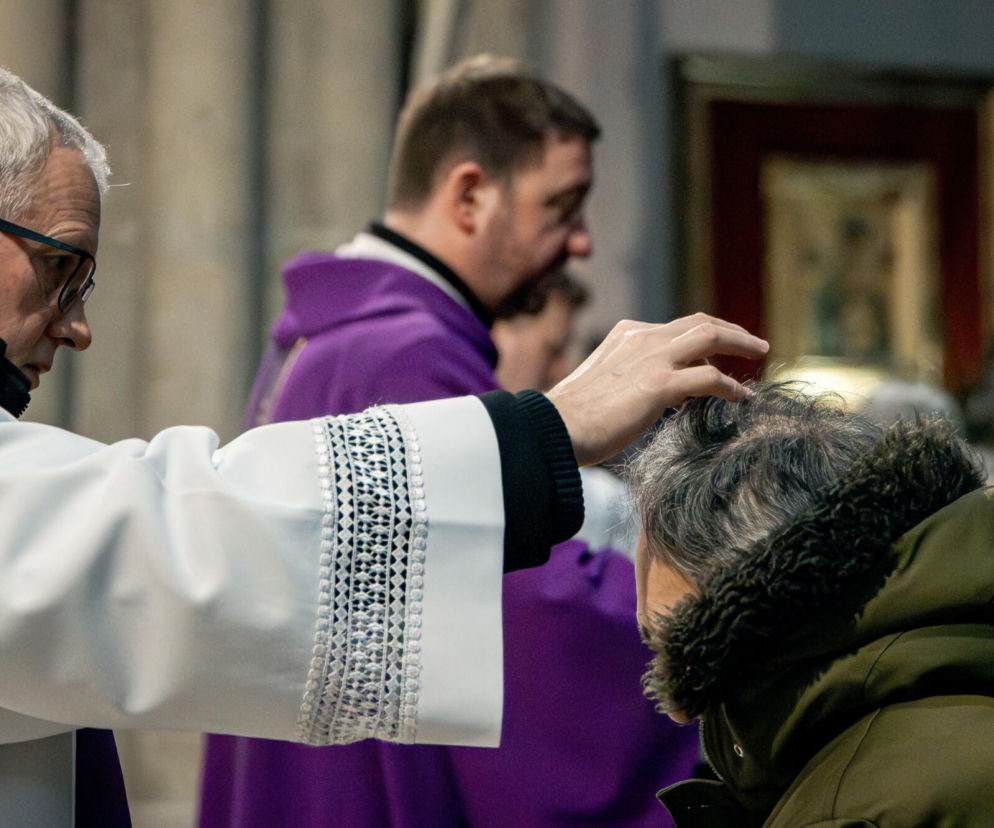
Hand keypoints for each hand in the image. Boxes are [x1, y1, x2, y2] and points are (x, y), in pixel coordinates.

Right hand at [545, 314, 767, 465]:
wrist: (554, 428)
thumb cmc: (572, 417)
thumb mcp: (603, 384)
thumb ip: (628, 379)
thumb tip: (650, 397)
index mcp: (626, 335)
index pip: (674, 327)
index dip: (702, 334)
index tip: (718, 348)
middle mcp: (641, 338)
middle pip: (699, 323)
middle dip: (731, 330)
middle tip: (753, 343)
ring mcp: (652, 358)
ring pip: (710, 338)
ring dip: (741, 344)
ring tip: (760, 355)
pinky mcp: (659, 385)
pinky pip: (710, 379)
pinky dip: (731, 387)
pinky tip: (742, 398)